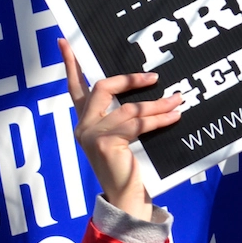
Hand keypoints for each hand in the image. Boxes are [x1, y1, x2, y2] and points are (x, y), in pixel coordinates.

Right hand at [61, 38, 180, 219]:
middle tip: (153, 77)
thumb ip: (125, 117)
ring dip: (157, 104)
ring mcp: (91, 134)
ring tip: (178, 100)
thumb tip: (149, 89)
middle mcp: (82, 126)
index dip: (70, 63)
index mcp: (84, 122)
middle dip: (129, 80)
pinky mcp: (104, 142)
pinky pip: (138, 124)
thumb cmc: (128, 169)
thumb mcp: (123, 139)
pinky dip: (159, 118)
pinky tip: (174, 115)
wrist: (126, 202)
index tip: (64, 40)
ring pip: (128, 109)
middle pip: (102, 87)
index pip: (74, 87)